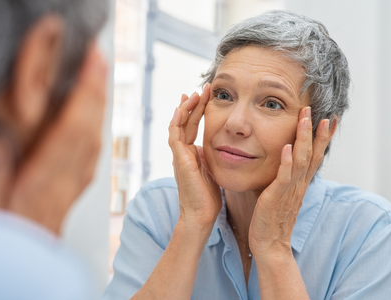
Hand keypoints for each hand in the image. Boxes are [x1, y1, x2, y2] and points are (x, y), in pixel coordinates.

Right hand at [7, 43, 107, 233]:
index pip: (71, 129)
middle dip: (96, 91)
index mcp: (44, 180)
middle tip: (99, 59)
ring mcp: (74, 184)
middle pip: (89, 128)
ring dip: (98, 106)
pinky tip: (93, 118)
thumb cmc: (7, 236)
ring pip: (94, 139)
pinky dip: (94, 129)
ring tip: (97, 79)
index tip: (91, 65)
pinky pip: (92, 154)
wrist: (26, 267)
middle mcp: (65, 180)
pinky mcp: (74, 188)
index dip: (84, 94)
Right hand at [168, 83, 221, 227]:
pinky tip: (182, 109)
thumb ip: (210, 157)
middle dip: (193, 104)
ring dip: (185, 109)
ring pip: (178, 125)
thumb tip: (215, 146)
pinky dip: (177, 122)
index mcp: (191, 154)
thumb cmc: (208, 197)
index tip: (206, 95)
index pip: (192, 126)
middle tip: (202, 88)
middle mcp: (183, 152)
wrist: (201, 215)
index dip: (198, 110)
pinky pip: (175, 137)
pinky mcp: (179, 161)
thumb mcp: (212, 170)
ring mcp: (179, 156)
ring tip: (193, 93)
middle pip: (185, 122)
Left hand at [248, 107, 330, 257]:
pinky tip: (288, 147)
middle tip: (323, 113)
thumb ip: (285, 178)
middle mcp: (299, 184)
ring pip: (301, 160)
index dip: (323, 138)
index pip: (315, 156)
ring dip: (304, 139)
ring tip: (306, 119)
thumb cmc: (272, 219)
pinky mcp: (276, 197)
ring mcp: (289, 190)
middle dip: (318, 133)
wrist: (269, 244)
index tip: (330, 119)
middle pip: (313, 155)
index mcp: (300, 183)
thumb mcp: (282, 194)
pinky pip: (284, 177)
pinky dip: (287, 162)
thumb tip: (284, 161)